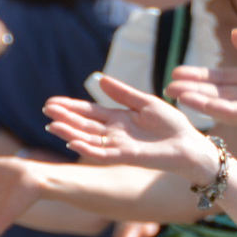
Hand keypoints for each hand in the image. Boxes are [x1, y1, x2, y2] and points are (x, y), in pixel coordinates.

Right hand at [44, 72, 219, 181]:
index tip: (51, 101)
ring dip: (70, 133)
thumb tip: (99, 79)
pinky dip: (88, 148)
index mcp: (118, 119)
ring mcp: (118, 145)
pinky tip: (73, 142)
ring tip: (52, 125)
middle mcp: (114, 133)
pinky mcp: (127, 156)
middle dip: (65, 117)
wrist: (190, 145)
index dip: (71, 107)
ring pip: (88, 139)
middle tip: (46, 109)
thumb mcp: (146, 103)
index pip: (89, 112)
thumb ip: (123, 93)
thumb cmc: (172, 125)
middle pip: (84, 124)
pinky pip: (103, 153)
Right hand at [164, 29, 236, 124]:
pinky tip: (203, 104)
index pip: (226, 77)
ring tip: (177, 94)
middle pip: (221, 92)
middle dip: (195, 89)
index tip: (178, 72)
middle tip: (168, 86)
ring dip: (202, 100)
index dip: (203, 75)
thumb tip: (234, 35)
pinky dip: (223, 108)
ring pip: (228, 104)